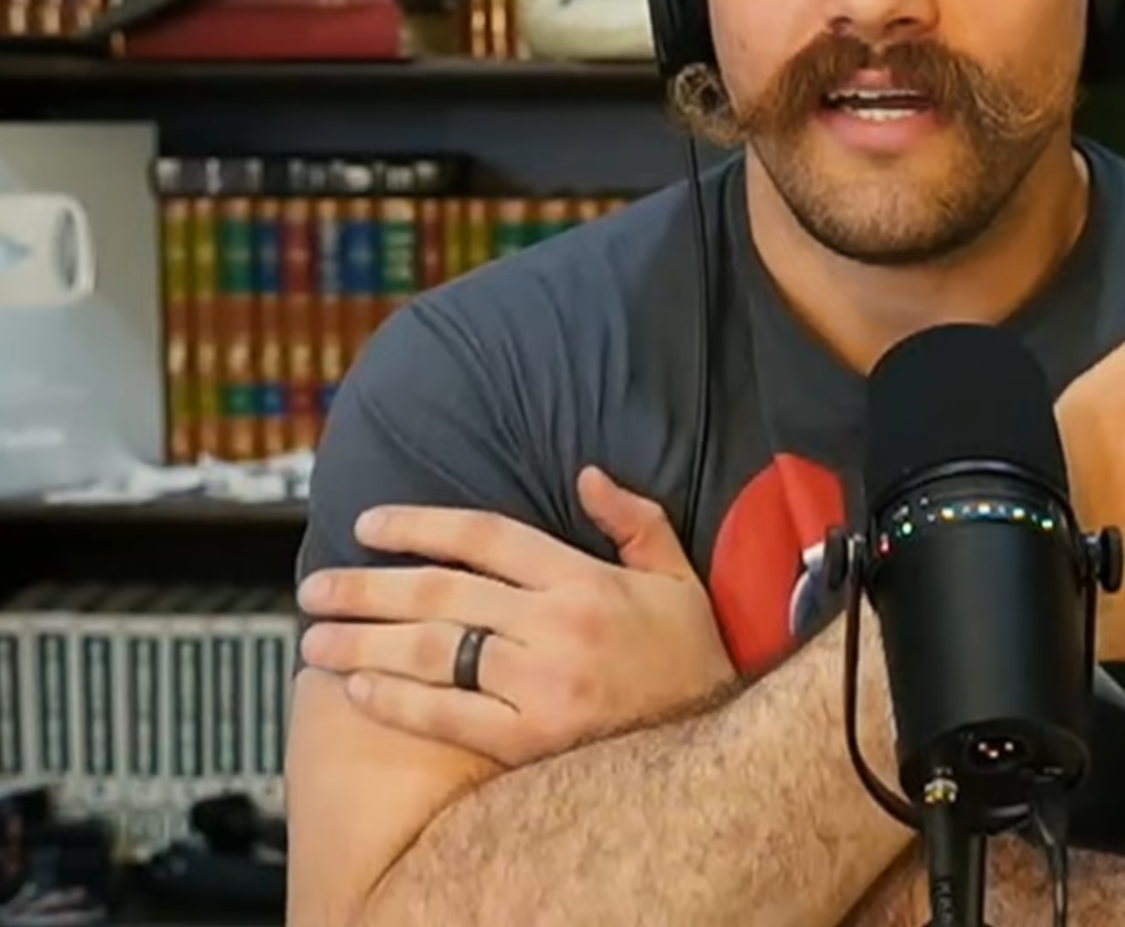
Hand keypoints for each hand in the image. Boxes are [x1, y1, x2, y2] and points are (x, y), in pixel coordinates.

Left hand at [297, 467, 737, 765]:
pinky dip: (396, 701)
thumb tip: (585, 473)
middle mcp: (554, 626)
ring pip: (433, 653)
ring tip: (314, 637)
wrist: (713, 748)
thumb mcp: (677, 576)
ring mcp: (538, 686)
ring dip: (364, 643)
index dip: (421, 525)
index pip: (485, 537)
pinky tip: (356, 688)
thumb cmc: (690, 656)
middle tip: (315, 586)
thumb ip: (634, 520)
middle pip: (442, 595)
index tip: (370, 524)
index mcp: (583, 580)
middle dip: (368, 587)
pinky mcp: (528, 740)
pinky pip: (446, 716)